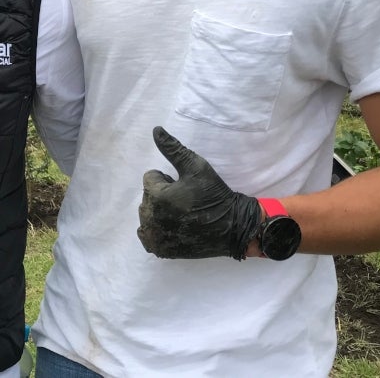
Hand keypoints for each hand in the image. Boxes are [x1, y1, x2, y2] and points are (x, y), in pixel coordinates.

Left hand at [137, 126, 261, 260]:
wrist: (233, 228)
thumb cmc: (214, 195)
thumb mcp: (195, 166)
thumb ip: (172, 148)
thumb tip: (155, 129)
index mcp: (156, 196)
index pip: (150, 177)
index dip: (168, 179)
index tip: (185, 187)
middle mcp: (150, 218)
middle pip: (148, 196)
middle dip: (163, 194)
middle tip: (186, 201)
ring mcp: (154, 237)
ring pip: (147, 214)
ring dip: (159, 212)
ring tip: (183, 214)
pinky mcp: (160, 250)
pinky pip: (147, 235)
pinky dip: (156, 230)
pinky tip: (173, 228)